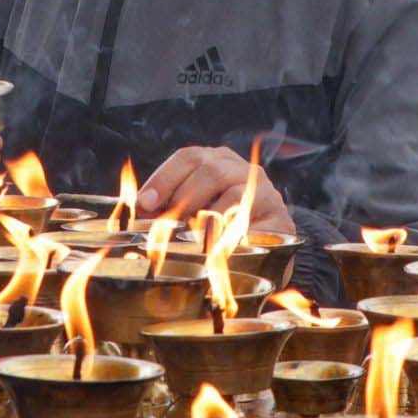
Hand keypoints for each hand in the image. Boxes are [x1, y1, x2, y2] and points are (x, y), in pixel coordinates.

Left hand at [137, 146, 295, 233]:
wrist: (264, 259)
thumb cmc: (219, 233)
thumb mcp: (192, 213)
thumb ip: (166, 208)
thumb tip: (135, 211)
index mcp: (217, 161)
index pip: (188, 157)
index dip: (164, 178)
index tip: (144, 203)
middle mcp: (243, 170)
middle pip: (211, 170)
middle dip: (182, 196)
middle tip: (165, 223)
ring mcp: (266, 193)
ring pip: (233, 194)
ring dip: (206, 217)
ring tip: (188, 237)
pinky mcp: (282, 221)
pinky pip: (254, 225)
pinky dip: (231, 235)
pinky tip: (215, 248)